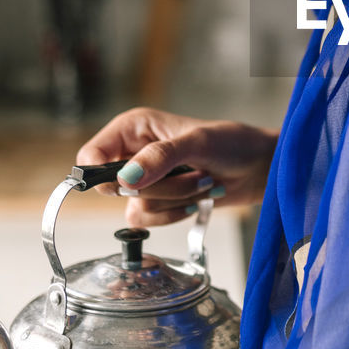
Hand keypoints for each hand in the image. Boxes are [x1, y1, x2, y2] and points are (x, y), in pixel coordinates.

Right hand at [76, 107, 278, 225]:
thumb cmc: (233, 144)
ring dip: (174, 199)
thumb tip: (125, 180)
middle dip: (157, 187)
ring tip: (202, 180)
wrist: (258, 169)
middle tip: (190, 172)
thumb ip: (161, 157)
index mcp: (133, 128)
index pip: (91, 155)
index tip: (126, 184)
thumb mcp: (197, 143)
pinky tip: (197, 199)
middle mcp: (132, 153)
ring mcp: (144, 180)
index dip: (101, 174)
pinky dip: (174, 214)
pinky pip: (146, 221)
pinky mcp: (156, 201)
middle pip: (113, 187)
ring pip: (135, 206)